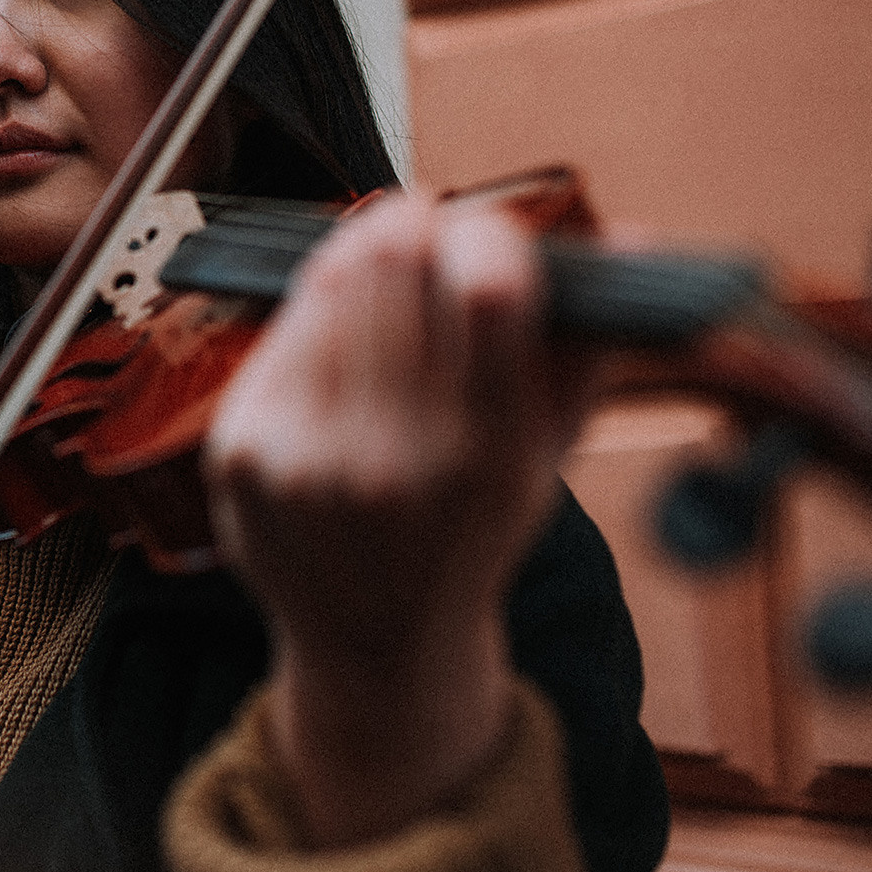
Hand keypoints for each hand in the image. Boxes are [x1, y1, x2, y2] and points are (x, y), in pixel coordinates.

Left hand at [202, 191, 586, 847]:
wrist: (377, 645)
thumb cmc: (469, 530)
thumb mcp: (545, 456)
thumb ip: (584, 345)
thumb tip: (630, 238)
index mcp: (489, 459)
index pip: (486, 291)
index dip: (485, 235)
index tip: (486, 237)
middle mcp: (394, 461)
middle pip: (392, 263)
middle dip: (416, 226)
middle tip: (426, 227)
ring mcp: (306, 459)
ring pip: (331, 284)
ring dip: (361, 258)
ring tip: (384, 270)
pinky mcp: (241, 455)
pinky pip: (279, 333)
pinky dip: (313, 311)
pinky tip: (336, 328)